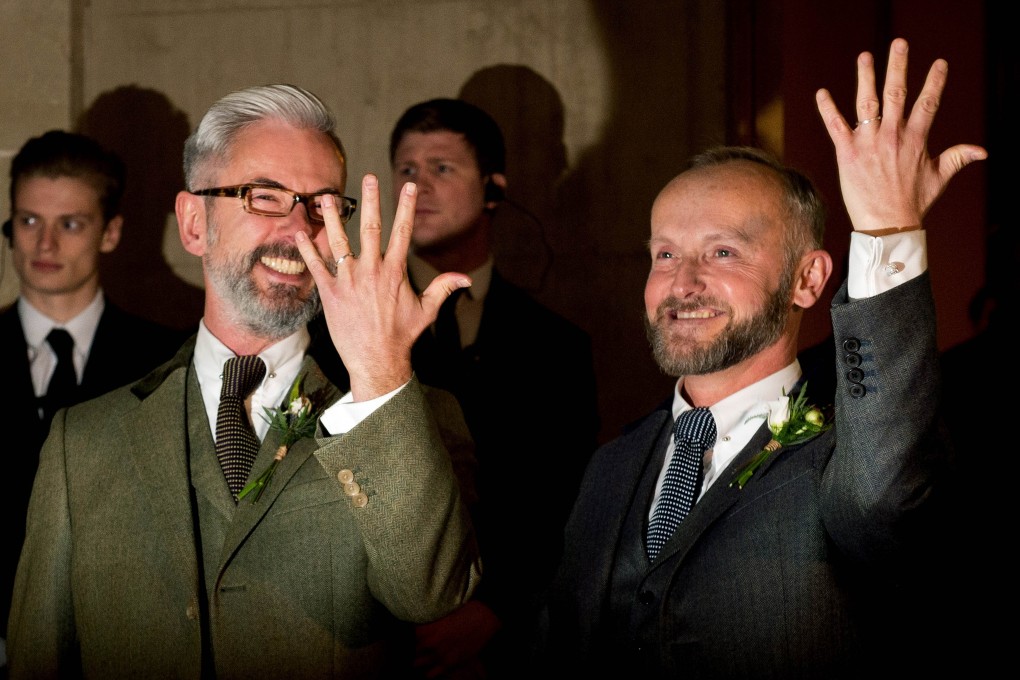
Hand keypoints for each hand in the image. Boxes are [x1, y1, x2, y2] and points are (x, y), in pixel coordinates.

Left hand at [295, 174, 470, 399]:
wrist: (377, 360)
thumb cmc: (402, 335)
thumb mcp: (427, 311)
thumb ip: (443, 288)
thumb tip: (466, 278)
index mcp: (395, 272)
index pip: (403, 232)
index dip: (407, 207)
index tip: (409, 186)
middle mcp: (372, 270)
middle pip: (371, 228)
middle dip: (371, 201)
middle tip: (368, 178)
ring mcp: (350, 280)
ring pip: (339, 242)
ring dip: (332, 218)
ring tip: (326, 198)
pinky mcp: (331, 293)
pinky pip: (317, 266)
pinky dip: (307, 250)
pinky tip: (300, 234)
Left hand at [412, 600, 501, 678]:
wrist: (486, 617)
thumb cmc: (466, 609)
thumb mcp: (444, 612)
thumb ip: (430, 621)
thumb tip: (421, 622)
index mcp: (426, 627)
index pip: (408, 635)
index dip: (411, 633)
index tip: (414, 633)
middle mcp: (429, 642)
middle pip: (413, 650)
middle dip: (416, 647)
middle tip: (421, 644)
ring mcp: (439, 655)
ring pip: (418, 663)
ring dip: (421, 660)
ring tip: (426, 656)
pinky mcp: (450, 663)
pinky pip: (431, 674)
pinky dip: (431, 670)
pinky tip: (435, 664)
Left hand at [815, 37, 986, 232]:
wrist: (888, 224)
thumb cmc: (913, 202)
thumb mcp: (939, 178)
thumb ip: (958, 157)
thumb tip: (982, 150)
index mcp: (916, 139)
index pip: (928, 102)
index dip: (934, 81)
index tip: (939, 62)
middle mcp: (893, 135)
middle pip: (897, 93)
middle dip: (898, 67)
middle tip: (899, 43)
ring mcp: (869, 143)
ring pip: (867, 102)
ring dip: (865, 77)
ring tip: (865, 57)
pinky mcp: (848, 153)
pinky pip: (836, 126)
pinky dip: (827, 109)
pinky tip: (821, 93)